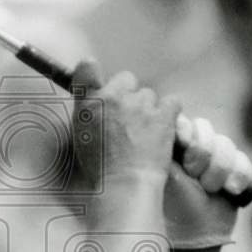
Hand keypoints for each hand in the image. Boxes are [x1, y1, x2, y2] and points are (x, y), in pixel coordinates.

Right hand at [70, 60, 179, 186]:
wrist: (124, 184)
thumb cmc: (100, 168)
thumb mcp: (80, 137)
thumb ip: (86, 112)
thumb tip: (94, 100)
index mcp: (88, 102)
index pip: (87, 67)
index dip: (96, 75)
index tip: (101, 86)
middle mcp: (113, 96)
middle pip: (125, 79)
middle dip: (127, 95)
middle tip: (127, 120)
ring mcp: (140, 104)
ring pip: (148, 94)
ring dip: (147, 108)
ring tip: (144, 133)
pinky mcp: (163, 113)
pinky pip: (172, 102)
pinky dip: (169, 112)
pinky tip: (163, 128)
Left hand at [165, 117, 251, 248]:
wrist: (189, 238)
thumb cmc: (167, 208)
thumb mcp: (159, 175)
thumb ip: (162, 148)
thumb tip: (167, 124)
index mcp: (167, 148)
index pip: (183, 124)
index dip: (186, 131)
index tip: (183, 143)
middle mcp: (190, 151)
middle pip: (206, 131)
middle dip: (203, 154)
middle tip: (195, 176)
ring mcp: (213, 162)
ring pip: (226, 145)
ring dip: (219, 168)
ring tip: (210, 189)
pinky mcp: (232, 174)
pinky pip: (243, 162)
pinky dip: (239, 176)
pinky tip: (231, 191)